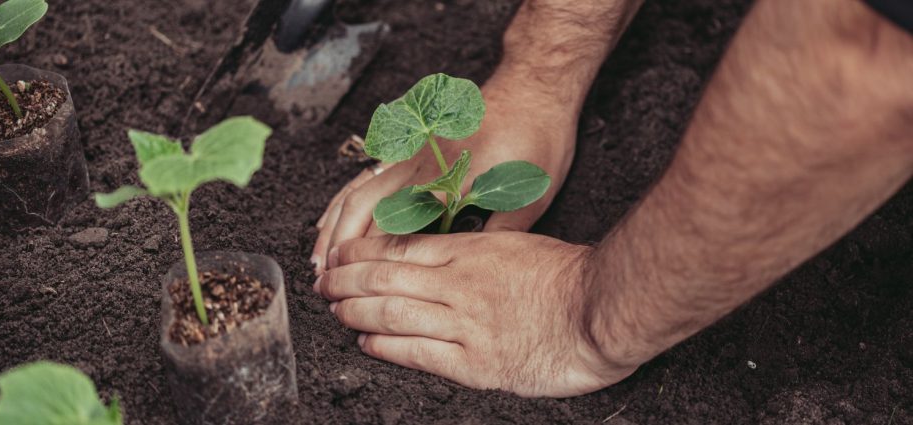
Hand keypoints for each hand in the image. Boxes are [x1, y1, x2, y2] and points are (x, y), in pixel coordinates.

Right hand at [311, 78, 578, 274]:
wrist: (532, 86)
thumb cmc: (536, 139)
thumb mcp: (528, 194)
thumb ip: (496, 233)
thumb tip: (476, 274)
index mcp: (448, 184)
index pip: (397, 232)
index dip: (373, 264)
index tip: (359, 291)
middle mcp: (421, 168)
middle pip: (364, 210)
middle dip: (340, 249)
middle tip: (327, 284)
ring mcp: (412, 154)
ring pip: (358, 191)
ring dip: (335, 226)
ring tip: (319, 259)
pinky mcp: (412, 145)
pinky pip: (367, 174)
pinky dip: (345, 198)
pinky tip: (334, 215)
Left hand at [313, 232, 639, 396]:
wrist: (602, 308)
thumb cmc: (570, 274)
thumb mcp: (520, 242)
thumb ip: (482, 247)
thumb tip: (454, 245)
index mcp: (471, 252)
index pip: (402, 248)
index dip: (364, 253)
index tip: (342, 255)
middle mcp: (459, 284)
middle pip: (387, 278)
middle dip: (347, 281)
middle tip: (323, 283)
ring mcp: (465, 323)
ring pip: (394, 313)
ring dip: (356, 312)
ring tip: (335, 312)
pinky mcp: (476, 362)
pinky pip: (420, 352)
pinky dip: (387, 347)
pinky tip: (367, 343)